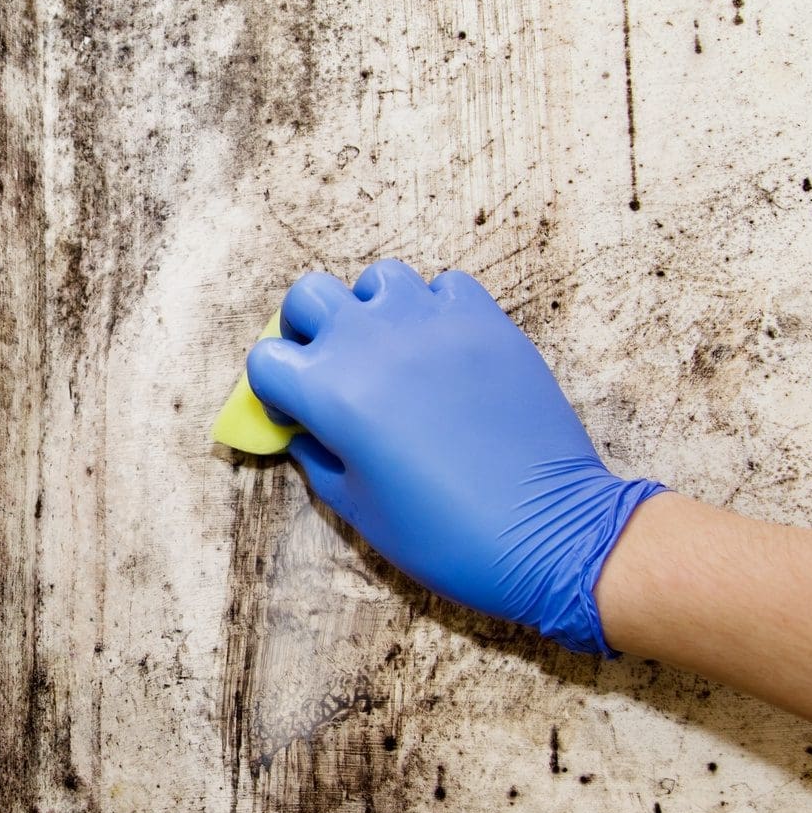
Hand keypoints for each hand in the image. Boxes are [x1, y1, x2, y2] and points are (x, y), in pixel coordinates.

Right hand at [245, 260, 663, 653]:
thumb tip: (305, 430)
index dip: (274, 389)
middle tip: (330, 366)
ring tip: (392, 351)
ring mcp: (430, 322)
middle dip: (307, 328)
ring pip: (378, 278)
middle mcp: (371, 342)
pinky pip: (444, 286)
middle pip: (308, 295)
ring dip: (372, 310)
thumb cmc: (443, 534)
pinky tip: (443, 350)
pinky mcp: (484, 320)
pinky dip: (434, 309)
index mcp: (329, 392)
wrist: (546, 531)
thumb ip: (317, 456)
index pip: (265, 358)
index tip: (299, 414)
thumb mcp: (355, 508)